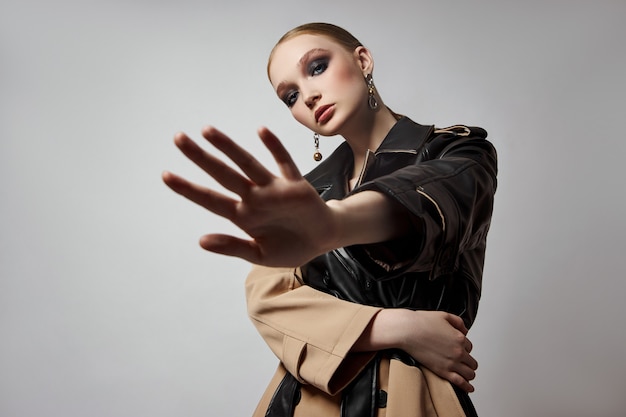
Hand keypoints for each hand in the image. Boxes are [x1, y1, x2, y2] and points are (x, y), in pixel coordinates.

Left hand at [162, 126, 340, 266]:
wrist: (322, 239)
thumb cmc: (290, 247)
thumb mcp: (259, 256)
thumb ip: (233, 247)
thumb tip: (201, 240)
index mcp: (243, 216)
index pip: (210, 199)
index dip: (188, 188)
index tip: (166, 175)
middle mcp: (254, 198)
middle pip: (223, 174)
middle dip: (201, 158)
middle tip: (178, 138)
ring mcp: (273, 189)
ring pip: (248, 164)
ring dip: (229, 148)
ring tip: (207, 131)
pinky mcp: (295, 184)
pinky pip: (283, 163)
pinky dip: (274, 148)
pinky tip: (261, 132)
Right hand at [400, 310, 477, 391]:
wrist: (407, 330)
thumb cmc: (421, 322)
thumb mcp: (444, 315)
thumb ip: (458, 322)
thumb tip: (465, 330)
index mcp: (459, 337)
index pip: (469, 347)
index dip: (464, 348)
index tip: (458, 349)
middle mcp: (459, 351)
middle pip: (471, 362)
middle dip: (468, 362)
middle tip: (463, 363)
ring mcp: (452, 362)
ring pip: (469, 374)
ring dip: (469, 374)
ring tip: (466, 375)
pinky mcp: (443, 372)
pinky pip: (460, 382)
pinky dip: (467, 386)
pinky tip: (469, 388)